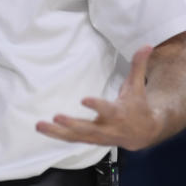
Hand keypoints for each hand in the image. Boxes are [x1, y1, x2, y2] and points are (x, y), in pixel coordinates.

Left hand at [35, 44, 162, 150]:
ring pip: (75, 137)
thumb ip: (138, 66)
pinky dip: (57, 135)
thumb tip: (146, 45)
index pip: (108, 110)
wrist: (144, 133)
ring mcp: (97, 137)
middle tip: (57, 117)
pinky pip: (71, 139)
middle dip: (72, 125)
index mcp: (119, 114)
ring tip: (39, 125)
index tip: (84, 100)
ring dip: (57, 132)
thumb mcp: (138, 86)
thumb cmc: (137, 106)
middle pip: (88, 129)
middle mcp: (107, 128)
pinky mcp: (89, 140)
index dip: (97, 106)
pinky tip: (42, 128)